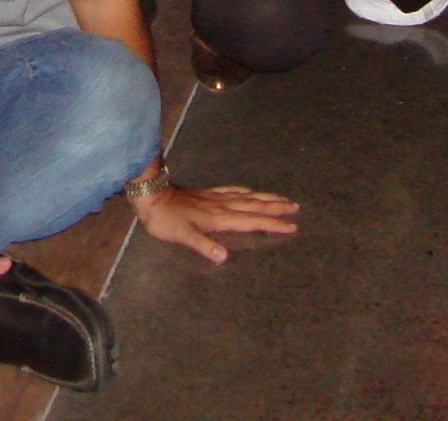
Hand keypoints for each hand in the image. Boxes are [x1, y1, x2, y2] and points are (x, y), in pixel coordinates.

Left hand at [134, 181, 301, 262]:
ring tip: (282, 198)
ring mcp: (215, 198)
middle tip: (295, 207)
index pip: (252, 221)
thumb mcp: (182, 236)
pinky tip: (249, 191)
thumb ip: (204, 246)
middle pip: (254, 206)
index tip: (292, 225)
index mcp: (220, 218)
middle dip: (275, 207)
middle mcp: (222, 206)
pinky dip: (246, 191)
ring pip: (247, 197)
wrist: (152, 195)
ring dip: (265, 198)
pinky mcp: (208, 193)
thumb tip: (225, 257)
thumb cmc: (166, 219)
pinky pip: (233, 190)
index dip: (272, 224)